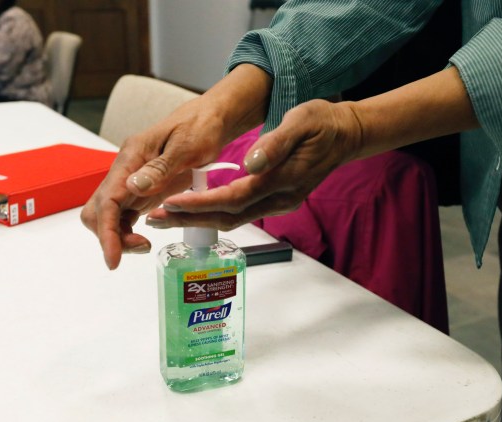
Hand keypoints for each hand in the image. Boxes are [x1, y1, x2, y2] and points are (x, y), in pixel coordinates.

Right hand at [81, 64, 271, 268]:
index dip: (107, 232)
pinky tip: (146, 237)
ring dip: (119, 237)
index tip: (113, 259)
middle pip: (97, 211)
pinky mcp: (139, 191)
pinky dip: (128, 232)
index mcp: (131, 157)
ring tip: (145, 245)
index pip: (107, 201)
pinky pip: (123, 217)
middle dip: (110, 236)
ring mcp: (130, 182)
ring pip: (108, 217)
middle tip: (141, 247)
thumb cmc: (200, 129)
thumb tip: (132, 187)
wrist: (208, 119)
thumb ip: (158, 168)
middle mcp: (124, 171)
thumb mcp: (186, 147)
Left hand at [145, 100, 362, 230]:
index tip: (171, 202)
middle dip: (189, 219)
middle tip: (154, 219)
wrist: (347, 135)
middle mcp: (279, 199)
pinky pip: (238, 214)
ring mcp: (278, 204)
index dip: (201, 203)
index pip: (234, 198)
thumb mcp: (302, 121)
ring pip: (231, 219)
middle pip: (227, 217)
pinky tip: (191, 210)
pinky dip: (212, 215)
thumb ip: (276, 143)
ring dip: (196, 221)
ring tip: (163, 218)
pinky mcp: (275, 202)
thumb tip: (251, 163)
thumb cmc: (323, 123)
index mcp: (281, 180)